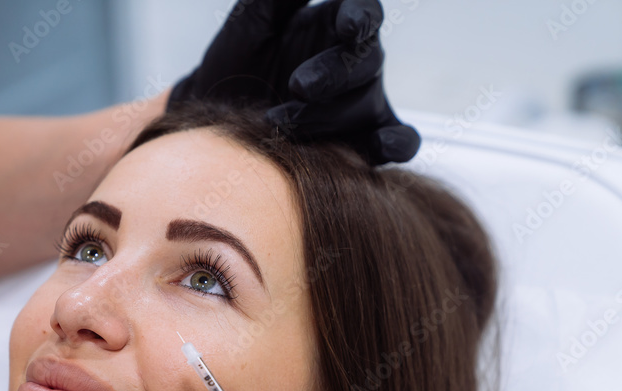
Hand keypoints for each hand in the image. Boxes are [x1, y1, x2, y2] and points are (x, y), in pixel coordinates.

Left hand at [169, 0, 419, 164]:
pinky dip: (396, 145)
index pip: (364, 13)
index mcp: (335, 25)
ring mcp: (363, 105)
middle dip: (333, 75)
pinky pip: (402, 142)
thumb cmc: (234, 68)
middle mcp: (355, 64)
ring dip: (328, 117)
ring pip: (371, 105)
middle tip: (296, 86)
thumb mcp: (249, 23)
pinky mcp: (365, 144)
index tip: (348, 27)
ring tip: (278, 123)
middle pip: (368, 61)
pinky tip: (379, 147)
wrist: (219, 125)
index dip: (361, 18)